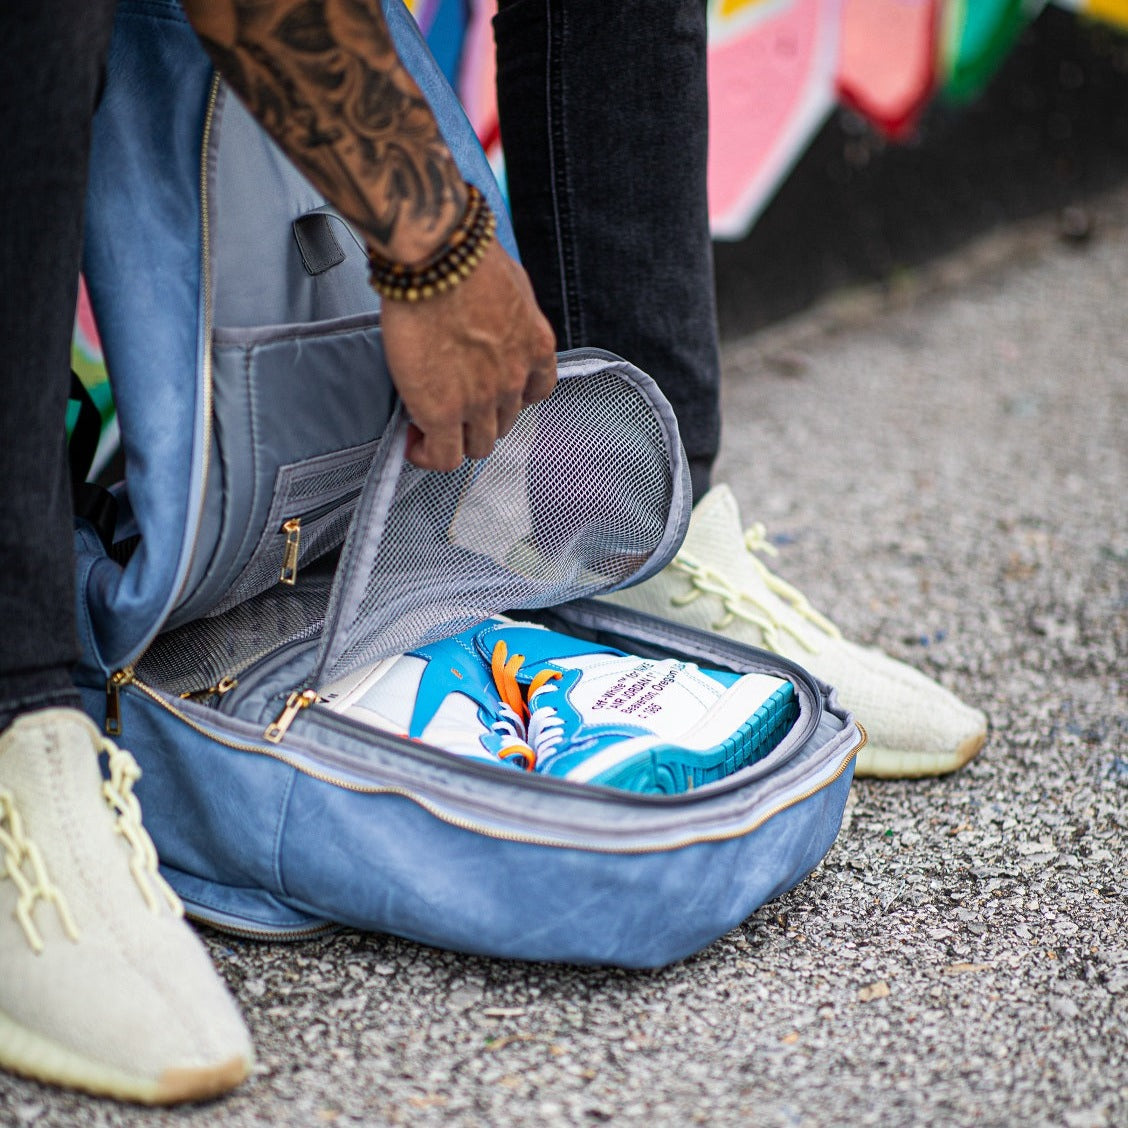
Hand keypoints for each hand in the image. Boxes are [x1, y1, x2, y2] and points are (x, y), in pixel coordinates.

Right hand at [380, 240, 557, 470]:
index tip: (488, 394)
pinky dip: (428, 455)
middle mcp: (515, 380)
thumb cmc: (467, 256)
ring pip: (477, 444)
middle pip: (504, 422)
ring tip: (427, 423)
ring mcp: (482, 401)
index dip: (510, 398)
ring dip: (455, 437)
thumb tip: (487, 314)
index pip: (536, 393)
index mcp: (536, 348)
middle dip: (478, 417)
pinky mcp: (445, 412)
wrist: (440, 260)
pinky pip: (444, 456)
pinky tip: (413, 442)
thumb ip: (507, 310)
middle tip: (448, 404)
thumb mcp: (510, 281)